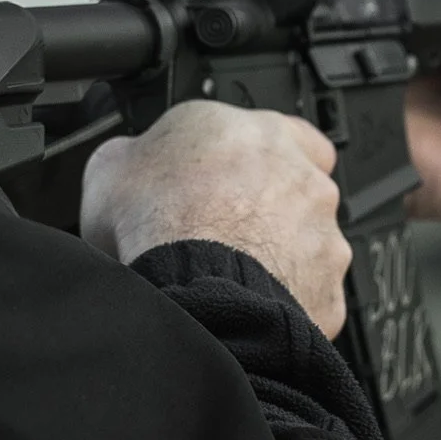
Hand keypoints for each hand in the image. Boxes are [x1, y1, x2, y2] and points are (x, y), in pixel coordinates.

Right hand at [81, 101, 351, 335]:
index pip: (282, 130)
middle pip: (296, 189)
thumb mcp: (113, 166)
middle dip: (266, 209)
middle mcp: (302, 178)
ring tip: (228, 278)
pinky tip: (246, 310)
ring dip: (279, 256)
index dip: (255, 157)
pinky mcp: (327, 290)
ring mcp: (323, 236)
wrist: (191, 293)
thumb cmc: (157, 225)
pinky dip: (285, 303)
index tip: (230, 174)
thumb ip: (136, 154)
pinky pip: (310, 296)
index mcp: (257, 133)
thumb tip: (129, 163)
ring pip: (308, 245)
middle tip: (221, 231)